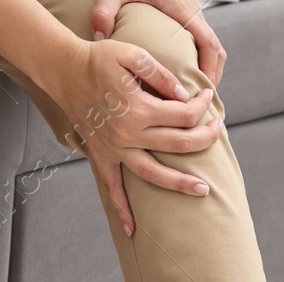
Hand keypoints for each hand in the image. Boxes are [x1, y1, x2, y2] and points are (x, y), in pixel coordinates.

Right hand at [43, 36, 221, 235]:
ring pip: (153, 174)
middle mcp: (129, 134)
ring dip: (179, 183)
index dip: (200, 105)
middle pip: (178, 143)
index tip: (207, 96)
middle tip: (219, 131)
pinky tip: (133, 229)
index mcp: (139, 108)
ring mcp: (115, 148)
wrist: (64, 70)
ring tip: (203, 190)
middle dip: (204, 138)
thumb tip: (182, 94)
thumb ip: (159, 73)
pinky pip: (112, 188)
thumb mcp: (132, 54)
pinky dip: (122, 210)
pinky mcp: (101, 155)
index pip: (183, 113)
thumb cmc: (99, 58)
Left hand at [91, 0, 227, 87]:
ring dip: (207, 72)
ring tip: (190, 99)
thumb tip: (98, 39)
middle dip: (211, 79)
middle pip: (216, 52)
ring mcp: (191, 14)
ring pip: (211, 49)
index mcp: (182, 10)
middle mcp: (192, 13)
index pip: (209, 44)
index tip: (201, 94)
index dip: (210, 71)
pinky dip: (200, 62)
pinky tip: (181, 79)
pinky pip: (201, 43)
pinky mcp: (185, 15)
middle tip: (196, 107)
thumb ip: (103, 11)